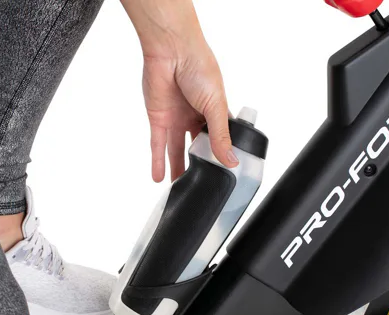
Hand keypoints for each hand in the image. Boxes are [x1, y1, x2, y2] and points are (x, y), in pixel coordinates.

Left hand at [121, 0, 235, 181]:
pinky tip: (158, 178)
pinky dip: (157, 161)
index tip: (224, 173)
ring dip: (177, 168)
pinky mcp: (158, 119)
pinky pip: (157, 145)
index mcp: (214, 111)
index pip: (220, 137)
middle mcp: (195, 117)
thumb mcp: (216, 105)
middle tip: (201, 186)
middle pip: (197, 147)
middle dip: (199, 165)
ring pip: (176, 150)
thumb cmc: (199, 68)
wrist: (171, 50)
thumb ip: (221, 136)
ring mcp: (176, 119)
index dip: (222, 153)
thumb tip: (231, 161)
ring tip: (179, 189)